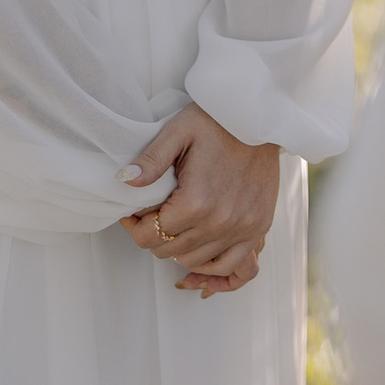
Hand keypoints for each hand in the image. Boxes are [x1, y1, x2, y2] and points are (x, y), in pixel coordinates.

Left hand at [120, 103, 279, 297]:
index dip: (134, 227)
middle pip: (170, 252)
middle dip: (154, 236)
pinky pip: (235, 267)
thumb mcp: (178, 131)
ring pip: (196, 261)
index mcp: (196, 202)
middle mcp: (220, 222)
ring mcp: (243, 228)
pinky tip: (200, 256)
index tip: (132, 214)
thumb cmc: (217, 121)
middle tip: (150, 217)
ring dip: (179, 249)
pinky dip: (214, 267)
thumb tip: (124, 182)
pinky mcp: (259, 227)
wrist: (259, 117)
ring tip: (174, 228)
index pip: (149, 236)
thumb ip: (150, 160)